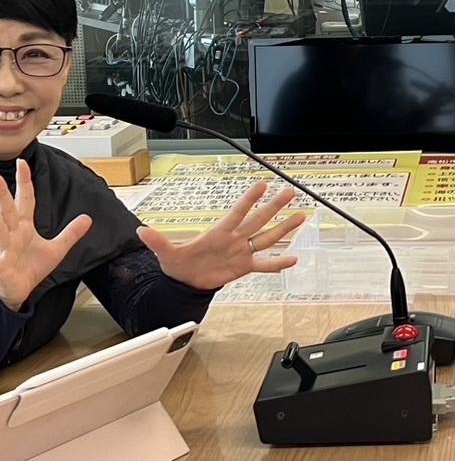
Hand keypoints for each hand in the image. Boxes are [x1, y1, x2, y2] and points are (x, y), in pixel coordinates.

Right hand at [0, 159, 91, 309]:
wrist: (18, 296)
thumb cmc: (29, 272)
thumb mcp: (56, 250)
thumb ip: (71, 233)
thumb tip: (88, 219)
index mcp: (23, 228)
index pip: (25, 200)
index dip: (25, 182)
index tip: (23, 164)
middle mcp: (11, 234)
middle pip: (7, 209)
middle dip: (2, 193)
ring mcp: (3, 248)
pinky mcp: (1, 263)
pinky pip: (0, 251)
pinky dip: (1, 243)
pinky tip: (1, 238)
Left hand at [137, 181, 305, 290]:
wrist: (185, 281)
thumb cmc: (178, 263)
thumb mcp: (167, 253)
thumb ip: (158, 241)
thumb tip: (142, 231)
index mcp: (220, 232)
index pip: (237, 212)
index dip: (249, 199)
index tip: (262, 184)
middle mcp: (235, 238)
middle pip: (259, 219)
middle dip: (274, 206)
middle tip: (289, 192)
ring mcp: (242, 251)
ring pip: (267, 237)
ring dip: (283, 228)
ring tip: (301, 217)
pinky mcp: (244, 266)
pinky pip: (264, 264)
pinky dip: (278, 263)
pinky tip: (293, 259)